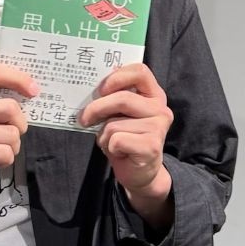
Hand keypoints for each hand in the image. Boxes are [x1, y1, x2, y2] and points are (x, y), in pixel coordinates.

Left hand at [79, 64, 173, 227]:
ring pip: (114, 124)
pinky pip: (116, 140)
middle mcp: (160, 108)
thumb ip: (115, 98)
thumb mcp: (122, 115)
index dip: (118, 77)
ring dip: (104, 135)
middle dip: (97, 108)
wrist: (141, 173)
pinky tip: (118, 152)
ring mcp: (158, 128)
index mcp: (154, 95)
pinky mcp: (151, 146)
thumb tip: (93, 88)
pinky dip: (109, 147)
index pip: (140, 72)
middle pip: (122, 98)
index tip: (101, 89)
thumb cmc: (127, 138)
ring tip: (110, 141)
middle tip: (84, 118)